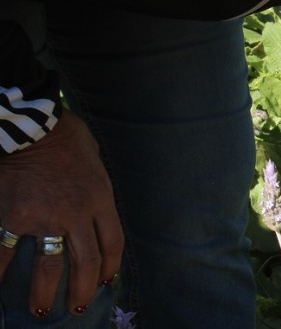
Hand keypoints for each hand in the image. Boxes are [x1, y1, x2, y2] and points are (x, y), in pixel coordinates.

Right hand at [0, 110, 122, 315]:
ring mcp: (45, 218)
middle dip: (83, 289)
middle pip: (86, 263)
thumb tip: (92, 202)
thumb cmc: (67, 136)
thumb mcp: (95, 162)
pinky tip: (1, 288)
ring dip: (46, 292)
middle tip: (77, 306)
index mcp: (101, 199)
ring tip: (42, 310)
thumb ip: (94, 187)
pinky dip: (2, 274)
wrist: (34, 126)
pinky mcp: (15, 217)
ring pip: (50, 266)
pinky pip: (7, 253)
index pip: (112, 243)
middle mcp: (77, 214)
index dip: (110, 267)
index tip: (105, 281)